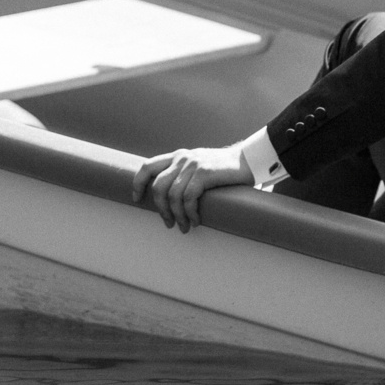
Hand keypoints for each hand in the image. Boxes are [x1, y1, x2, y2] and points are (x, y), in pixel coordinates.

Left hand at [130, 145, 252, 232]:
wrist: (248, 160)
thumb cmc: (223, 170)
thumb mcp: (198, 166)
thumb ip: (183, 175)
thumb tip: (168, 198)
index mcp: (177, 156)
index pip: (147, 166)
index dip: (138, 183)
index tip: (137, 199)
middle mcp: (182, 158)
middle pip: (158, 186)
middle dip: (161, 209)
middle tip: (168, 223)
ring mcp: (193, 164)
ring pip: (173, 195)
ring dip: (177, 216)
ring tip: (184, 227)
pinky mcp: (204, 173)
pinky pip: (189, 198)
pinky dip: (190, 213)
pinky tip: (196, 220)